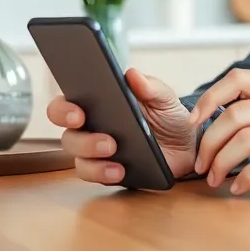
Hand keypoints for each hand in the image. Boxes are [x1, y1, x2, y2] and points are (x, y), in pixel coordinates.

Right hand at [46, 68, 196, 185]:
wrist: (186, 145)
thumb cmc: (168, 115)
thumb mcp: (164, 98)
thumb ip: (150, 86)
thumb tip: (132, 75)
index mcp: (98, 104)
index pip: (67, 104)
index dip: (63, 109)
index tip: (78, 114)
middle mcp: (91, 128)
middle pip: (69, 134)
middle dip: (83, 139)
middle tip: (108, 140)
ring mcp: (97, 152)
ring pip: (77, 158)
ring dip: (92, 158)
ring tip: (115, 153)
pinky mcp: (106, 171)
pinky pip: (93, 175)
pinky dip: (103, 173)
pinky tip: (120, 170)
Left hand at [188, 69, 249, 194]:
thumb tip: (226, 121)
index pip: (237, 79)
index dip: (209, 99)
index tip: (193, 123)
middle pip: (233, 116)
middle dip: (209, 143)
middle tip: (202, 165)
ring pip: (245, 141)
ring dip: (222, 164)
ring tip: (215, 180)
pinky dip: (245, 179)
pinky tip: (239, 188)